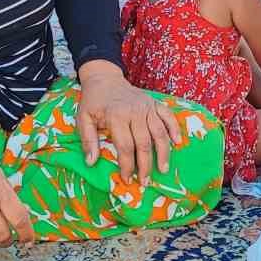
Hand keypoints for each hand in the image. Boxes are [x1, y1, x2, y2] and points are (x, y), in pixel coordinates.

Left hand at [76, 60, 181, 184]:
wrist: (104, 78)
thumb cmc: (93, 101)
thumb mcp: (83, 119)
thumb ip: (88, 140)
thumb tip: (91, 163)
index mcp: (116, 116)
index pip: (126, 146)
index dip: (127, 165)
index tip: (127, 179)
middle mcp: (134, 112)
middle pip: (144, 143)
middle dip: (146, 165)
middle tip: (145, 182)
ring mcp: (147, 107)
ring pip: (159, 133)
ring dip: (163, 152)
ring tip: (163, 169)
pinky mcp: (154, 103)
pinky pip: (168, 116)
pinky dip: (174, 128)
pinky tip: (177, 142)